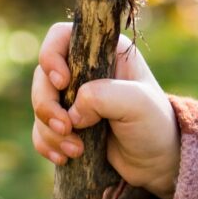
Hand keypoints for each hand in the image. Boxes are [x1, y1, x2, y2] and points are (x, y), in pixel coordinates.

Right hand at [30, 21, 182, 198]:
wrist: (158, 161)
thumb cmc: (155, 124)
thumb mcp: (139, 104)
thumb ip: (104, 96)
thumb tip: (73, 111)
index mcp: (104, 53)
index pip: (61, 36)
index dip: (51, 56)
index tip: (62, 82)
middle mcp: (84, 71)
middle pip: (42, 75)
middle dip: (46, 104)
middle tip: (65, 127)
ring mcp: (73, 98)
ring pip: (39, 105)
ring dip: (50, 130)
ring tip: (75, 149)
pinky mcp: (67, 123)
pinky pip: (40, 129)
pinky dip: (46, 143)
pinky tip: (64, 157)